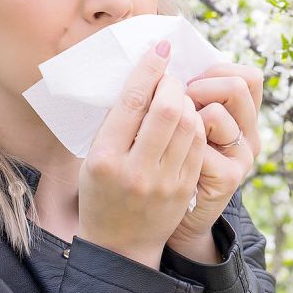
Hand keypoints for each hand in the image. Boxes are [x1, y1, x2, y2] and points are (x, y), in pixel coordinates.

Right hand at [76, 40, 206, 268]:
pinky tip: (188, 118)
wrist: (120, 244)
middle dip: (173, 84)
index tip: (160, 48)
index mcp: (105, 158)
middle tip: (170, 77)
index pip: (132, 102)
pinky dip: (195, 123)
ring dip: (187, 101)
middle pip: (166, 109)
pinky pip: (198, 144)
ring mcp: (163, 181)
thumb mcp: (94, 157)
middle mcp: (135, 170)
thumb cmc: (101, 190)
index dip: (149, 69)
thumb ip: (115, 122)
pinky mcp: (184, 188)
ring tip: (178, 96)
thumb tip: (142, 77)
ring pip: (189, 124)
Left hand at [166, 63, 263, 253]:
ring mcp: (243, 157)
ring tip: (173, 135)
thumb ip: (189, 96)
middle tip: (180, 106)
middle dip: (200, 88)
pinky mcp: (230, 177)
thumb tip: (164, 53)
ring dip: (186, 115)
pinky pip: (200, 142)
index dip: (217, 71)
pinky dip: (178, 144)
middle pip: (238, 86)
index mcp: (243, 116)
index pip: (249, 76)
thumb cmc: (169, 161)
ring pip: (216, 112)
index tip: (191, 84)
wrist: (171, 218)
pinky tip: (169, 158)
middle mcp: (250, 135)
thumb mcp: (185, 123)